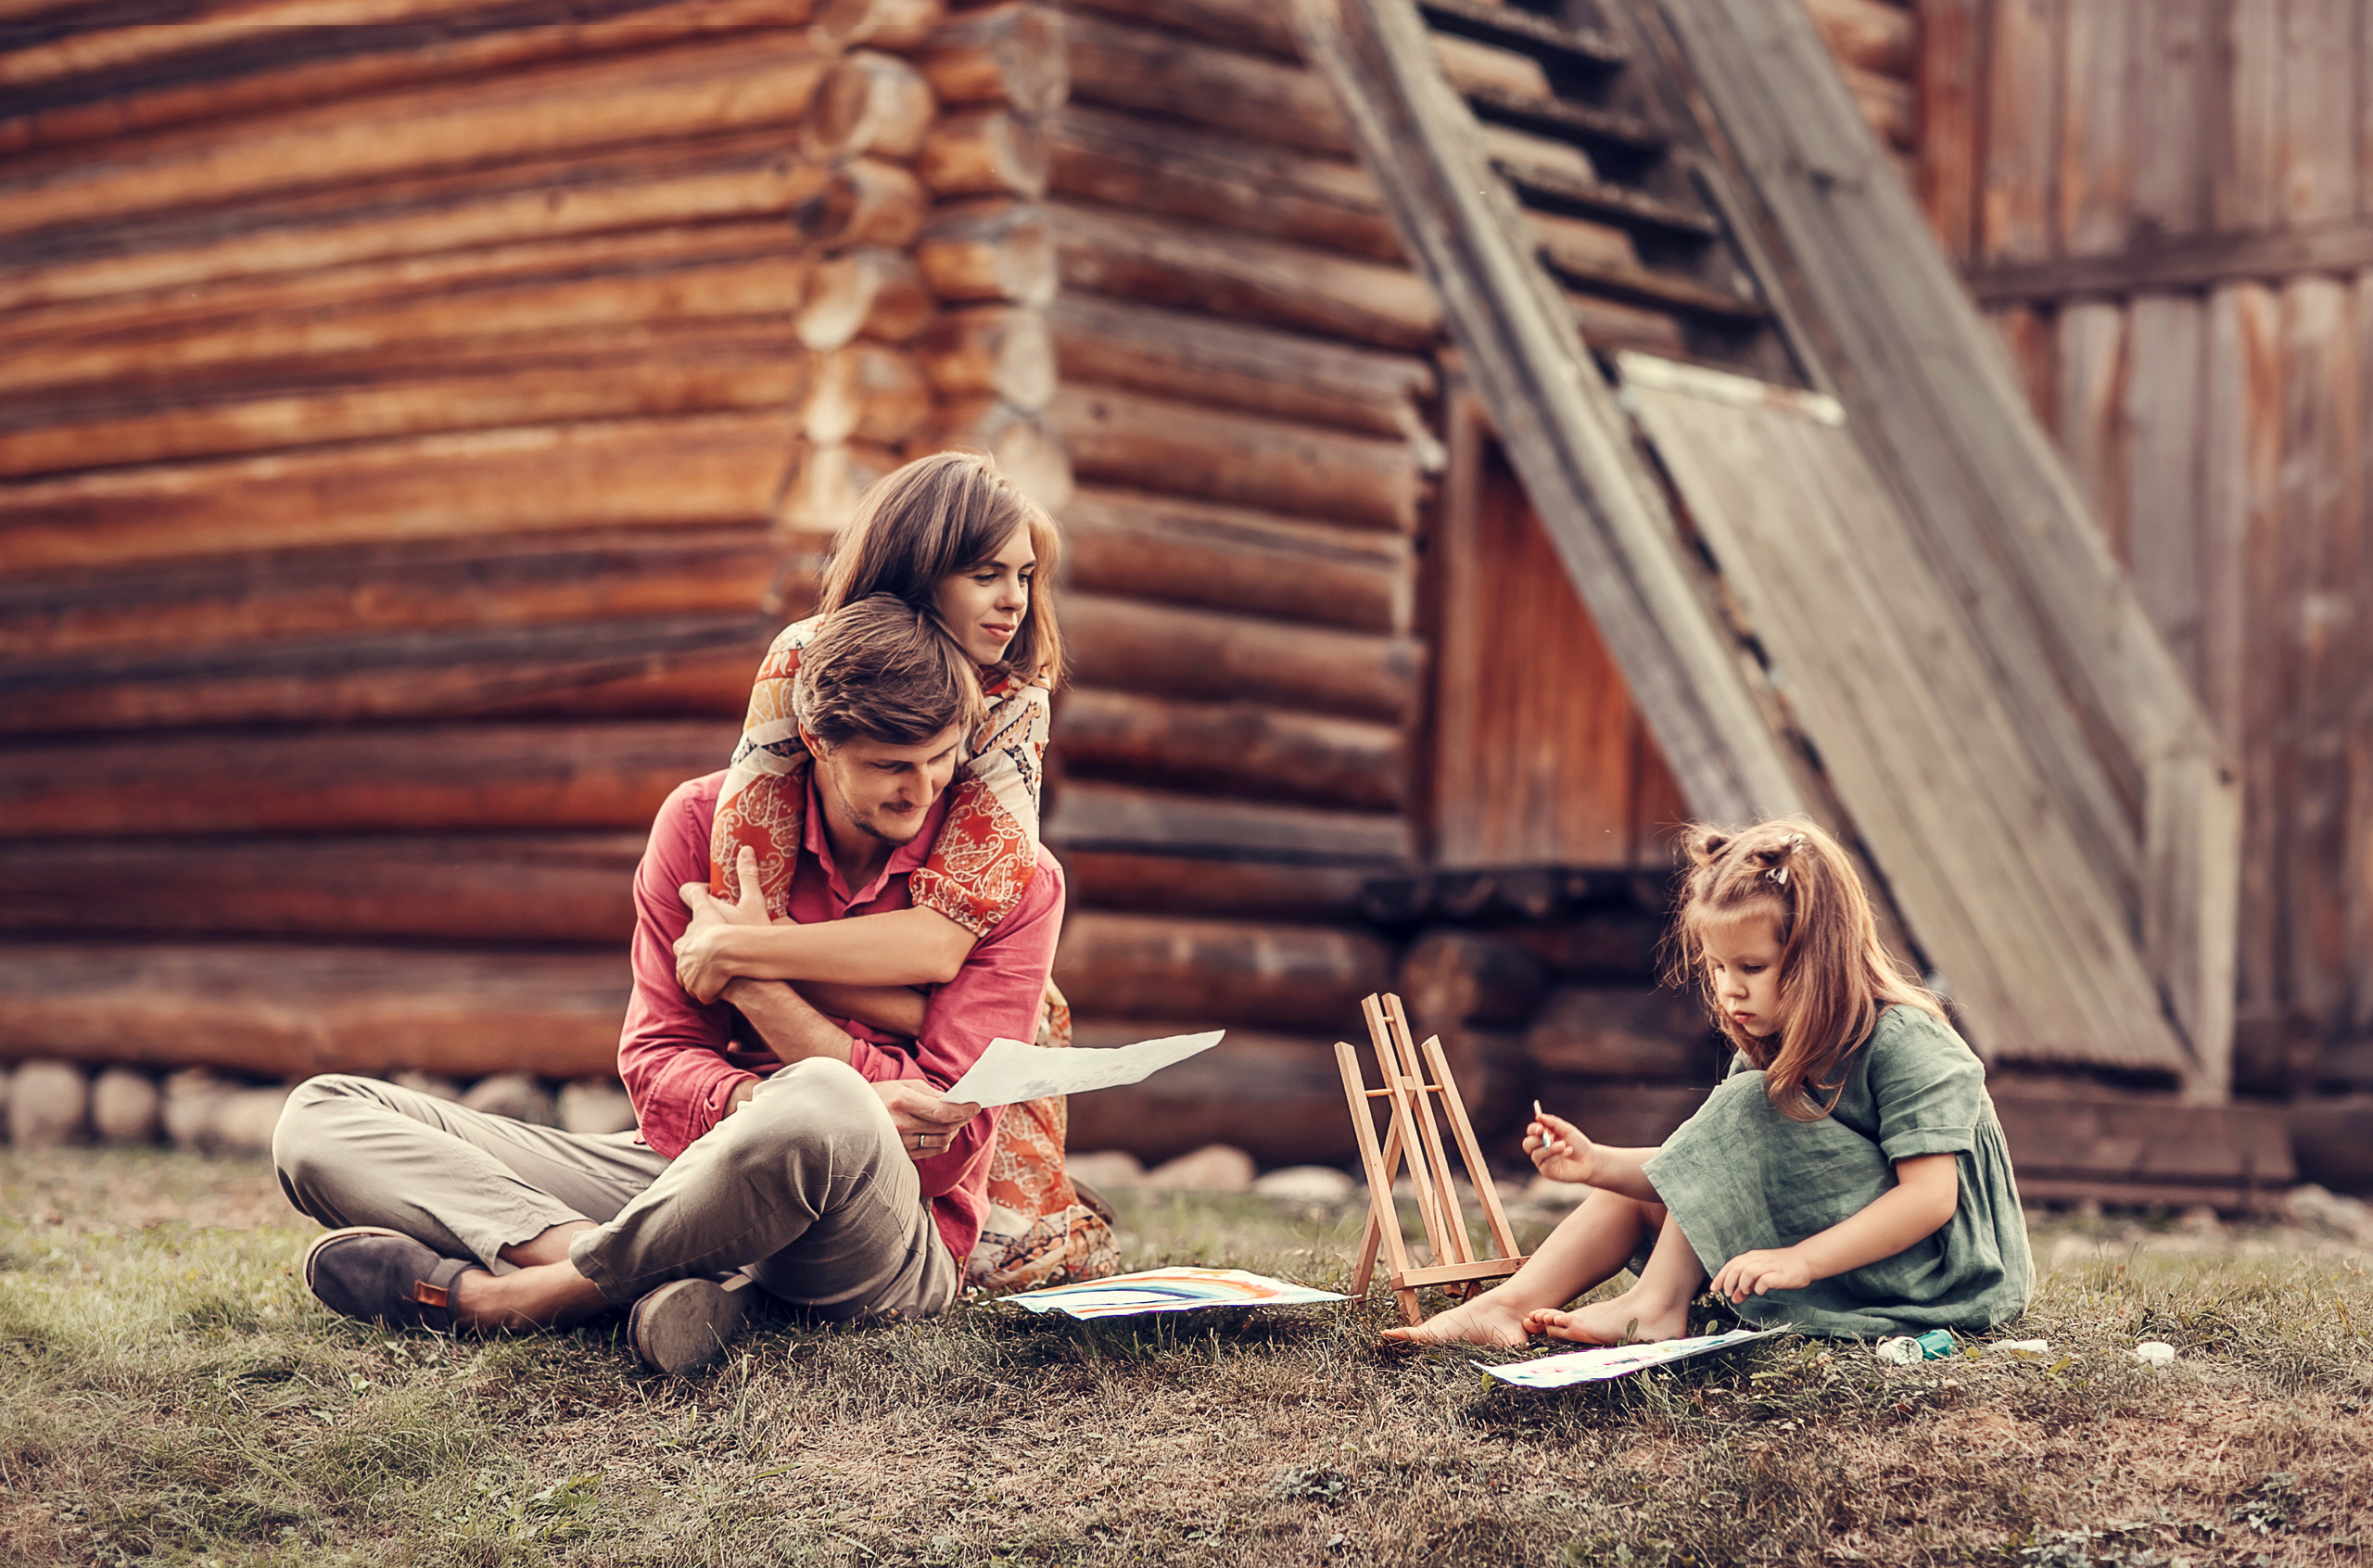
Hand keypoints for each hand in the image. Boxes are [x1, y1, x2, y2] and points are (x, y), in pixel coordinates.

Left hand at [675, 847, 770, 1001]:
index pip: (687, 892)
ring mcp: (685, 961)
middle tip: (725, 937)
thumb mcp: (754, 902)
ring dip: (701, 959)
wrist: (742, 969)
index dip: (697, 892)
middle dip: (704, 933)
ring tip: (722, 965)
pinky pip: (692, 982)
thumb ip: (748, 876)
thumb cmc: (749, 933)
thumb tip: (747, 849)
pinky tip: (719, 983)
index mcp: (701, 913)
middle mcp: (687, 935)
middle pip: (689, 929)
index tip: (708, 895)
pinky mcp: (690, 982)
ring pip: (688, 957)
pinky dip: (702, 982)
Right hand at [870, 1079, 980, 1163]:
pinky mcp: (901, 1154)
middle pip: (945, 1127)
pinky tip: (941, 1131)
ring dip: (954, 1130)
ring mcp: (900, 1142)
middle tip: (969, 1110)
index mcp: (901, 1102)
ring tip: (954, 1120)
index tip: (976, 1105)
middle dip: (962, 1119)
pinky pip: (932, 1150)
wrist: (849, 1117)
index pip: (942, 1111)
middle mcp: (901, 1125)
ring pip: (942, 1140)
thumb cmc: (877, 1096)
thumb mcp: (901, 1085)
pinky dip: (943, 1141)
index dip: (963, 1110)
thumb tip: (953, 1100)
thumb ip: (929, 1092)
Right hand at [1524, 1110, 1598, 1185]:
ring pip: (1536, 1154)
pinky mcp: (1547, 1171)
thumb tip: (1538, 1116)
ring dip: (1550, 1148)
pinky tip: (1568, 1151)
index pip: (1531, 1131)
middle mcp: (1539, 1149)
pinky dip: (1557, 1156)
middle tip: (1550, 1137)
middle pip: (1527, 1144)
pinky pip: (1546, 1163)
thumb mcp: (1567, 1130)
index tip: (1541, 1128)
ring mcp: (1542, 1161)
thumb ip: (1552, 1122)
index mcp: (1542, 1137)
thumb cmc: (1578, 1144)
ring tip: (1564, 1145)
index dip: (1533, 1129)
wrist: (1590, 1160)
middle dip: (1537, 1140)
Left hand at [1710, 1247, 1812, 1303]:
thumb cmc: (1780, 1268)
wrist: (1804, 1261)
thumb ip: (1745, 1285)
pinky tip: (1760, 1292)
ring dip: (1743, 1283)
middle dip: (1729, 1281)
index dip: (1721, 1277)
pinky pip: (1765, 1279)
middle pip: (1737, 1267)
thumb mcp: (1760, 1275)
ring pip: (1748, 1271)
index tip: (1714, 1289)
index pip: (1731, 1264)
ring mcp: (1770, 1265)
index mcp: (1752, 1257)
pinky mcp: (1780, 1274)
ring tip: (1745, 1291)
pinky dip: (1759, 1287)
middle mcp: (1759, 1259)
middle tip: (1728, 1293)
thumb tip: (1733, 1297)